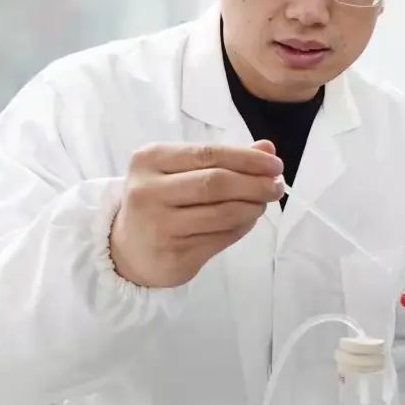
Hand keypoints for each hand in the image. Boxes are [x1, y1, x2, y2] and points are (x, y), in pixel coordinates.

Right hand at [109, 140, 284, 287]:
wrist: (127, 249)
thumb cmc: (160, 201)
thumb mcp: (181, 171)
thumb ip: (223, 158)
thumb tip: (268, 149)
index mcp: (150, 160)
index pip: (208, 153)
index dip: (247, 159)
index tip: (275, 165)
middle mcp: (149, 191)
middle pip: (216, 183)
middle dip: (255, 184)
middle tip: (277, 186)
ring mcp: (158, 226)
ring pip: (222, 214)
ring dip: (252, 208)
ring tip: (262, 204)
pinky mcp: (172, 255)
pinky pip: (220, 238)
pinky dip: (241, 228)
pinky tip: (247, 221)